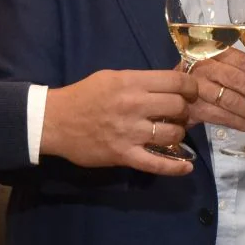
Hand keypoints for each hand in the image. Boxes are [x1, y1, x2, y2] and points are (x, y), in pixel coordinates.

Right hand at [42, 69, 198, 176]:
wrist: (54, 121)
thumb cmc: (83, 96)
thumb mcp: (112, 77)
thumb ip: (140, 80)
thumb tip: (170, 82)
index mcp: (131, 82)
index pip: (175, 81)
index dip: (190, 86)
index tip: (191, 92)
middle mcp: (134, 105)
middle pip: (178, 107)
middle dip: (184, 110)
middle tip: (179, 114)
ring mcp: (130, 132)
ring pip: (173, 134)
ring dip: (178, 134)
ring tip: (171, 133)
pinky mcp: (124, 155)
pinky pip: (156, 164)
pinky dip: (175, 168)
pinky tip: (186, 168)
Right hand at [184, 49, 244, 130]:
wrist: (173, 96)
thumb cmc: (206, 80)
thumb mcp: (227, 70)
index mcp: (214, 52)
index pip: (242, 60)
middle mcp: (203, 66)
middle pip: (236, 79)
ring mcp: (195, 86)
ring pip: (228, 99)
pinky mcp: (191, 106)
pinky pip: (218, 115)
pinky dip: (236, 122)